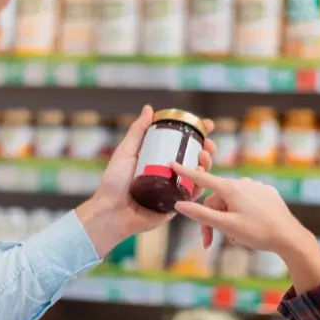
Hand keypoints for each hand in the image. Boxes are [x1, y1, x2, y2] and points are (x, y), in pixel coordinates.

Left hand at [76, 105, 215, 256]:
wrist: (110, 211)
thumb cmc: (113, 182)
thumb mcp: (126, 151)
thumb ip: (137, 131)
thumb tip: (149, 108)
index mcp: (158, 159)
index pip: (182, 143)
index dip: (197, 133)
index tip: (207, 125)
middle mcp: (168, 173)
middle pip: (195, 159)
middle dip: (207, 149)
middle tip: (209, 144)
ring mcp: (173, 189)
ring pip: (198, 176)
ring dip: (207, 164)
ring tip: (205, 157)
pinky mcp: (176, 205)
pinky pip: (193, 195)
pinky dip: (201, 185)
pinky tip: (202, 175)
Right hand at [171, 163, 301, 252]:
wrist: (289, 237)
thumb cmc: (257, 232)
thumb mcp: (225, 225)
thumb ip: (201, 214)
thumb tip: (179, 205)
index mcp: (231, 189)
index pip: (203, 179)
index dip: (186, 172)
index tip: (173, 163)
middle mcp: (243, 183)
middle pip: (217, 199)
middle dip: (211, 219)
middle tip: (210, 242)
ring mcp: (257, 187)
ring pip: (232, 202)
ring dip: (227, 219)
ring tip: (233, 238)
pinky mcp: (267, 194)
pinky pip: (247, 201)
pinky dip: (241, 214)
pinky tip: (247, 228)